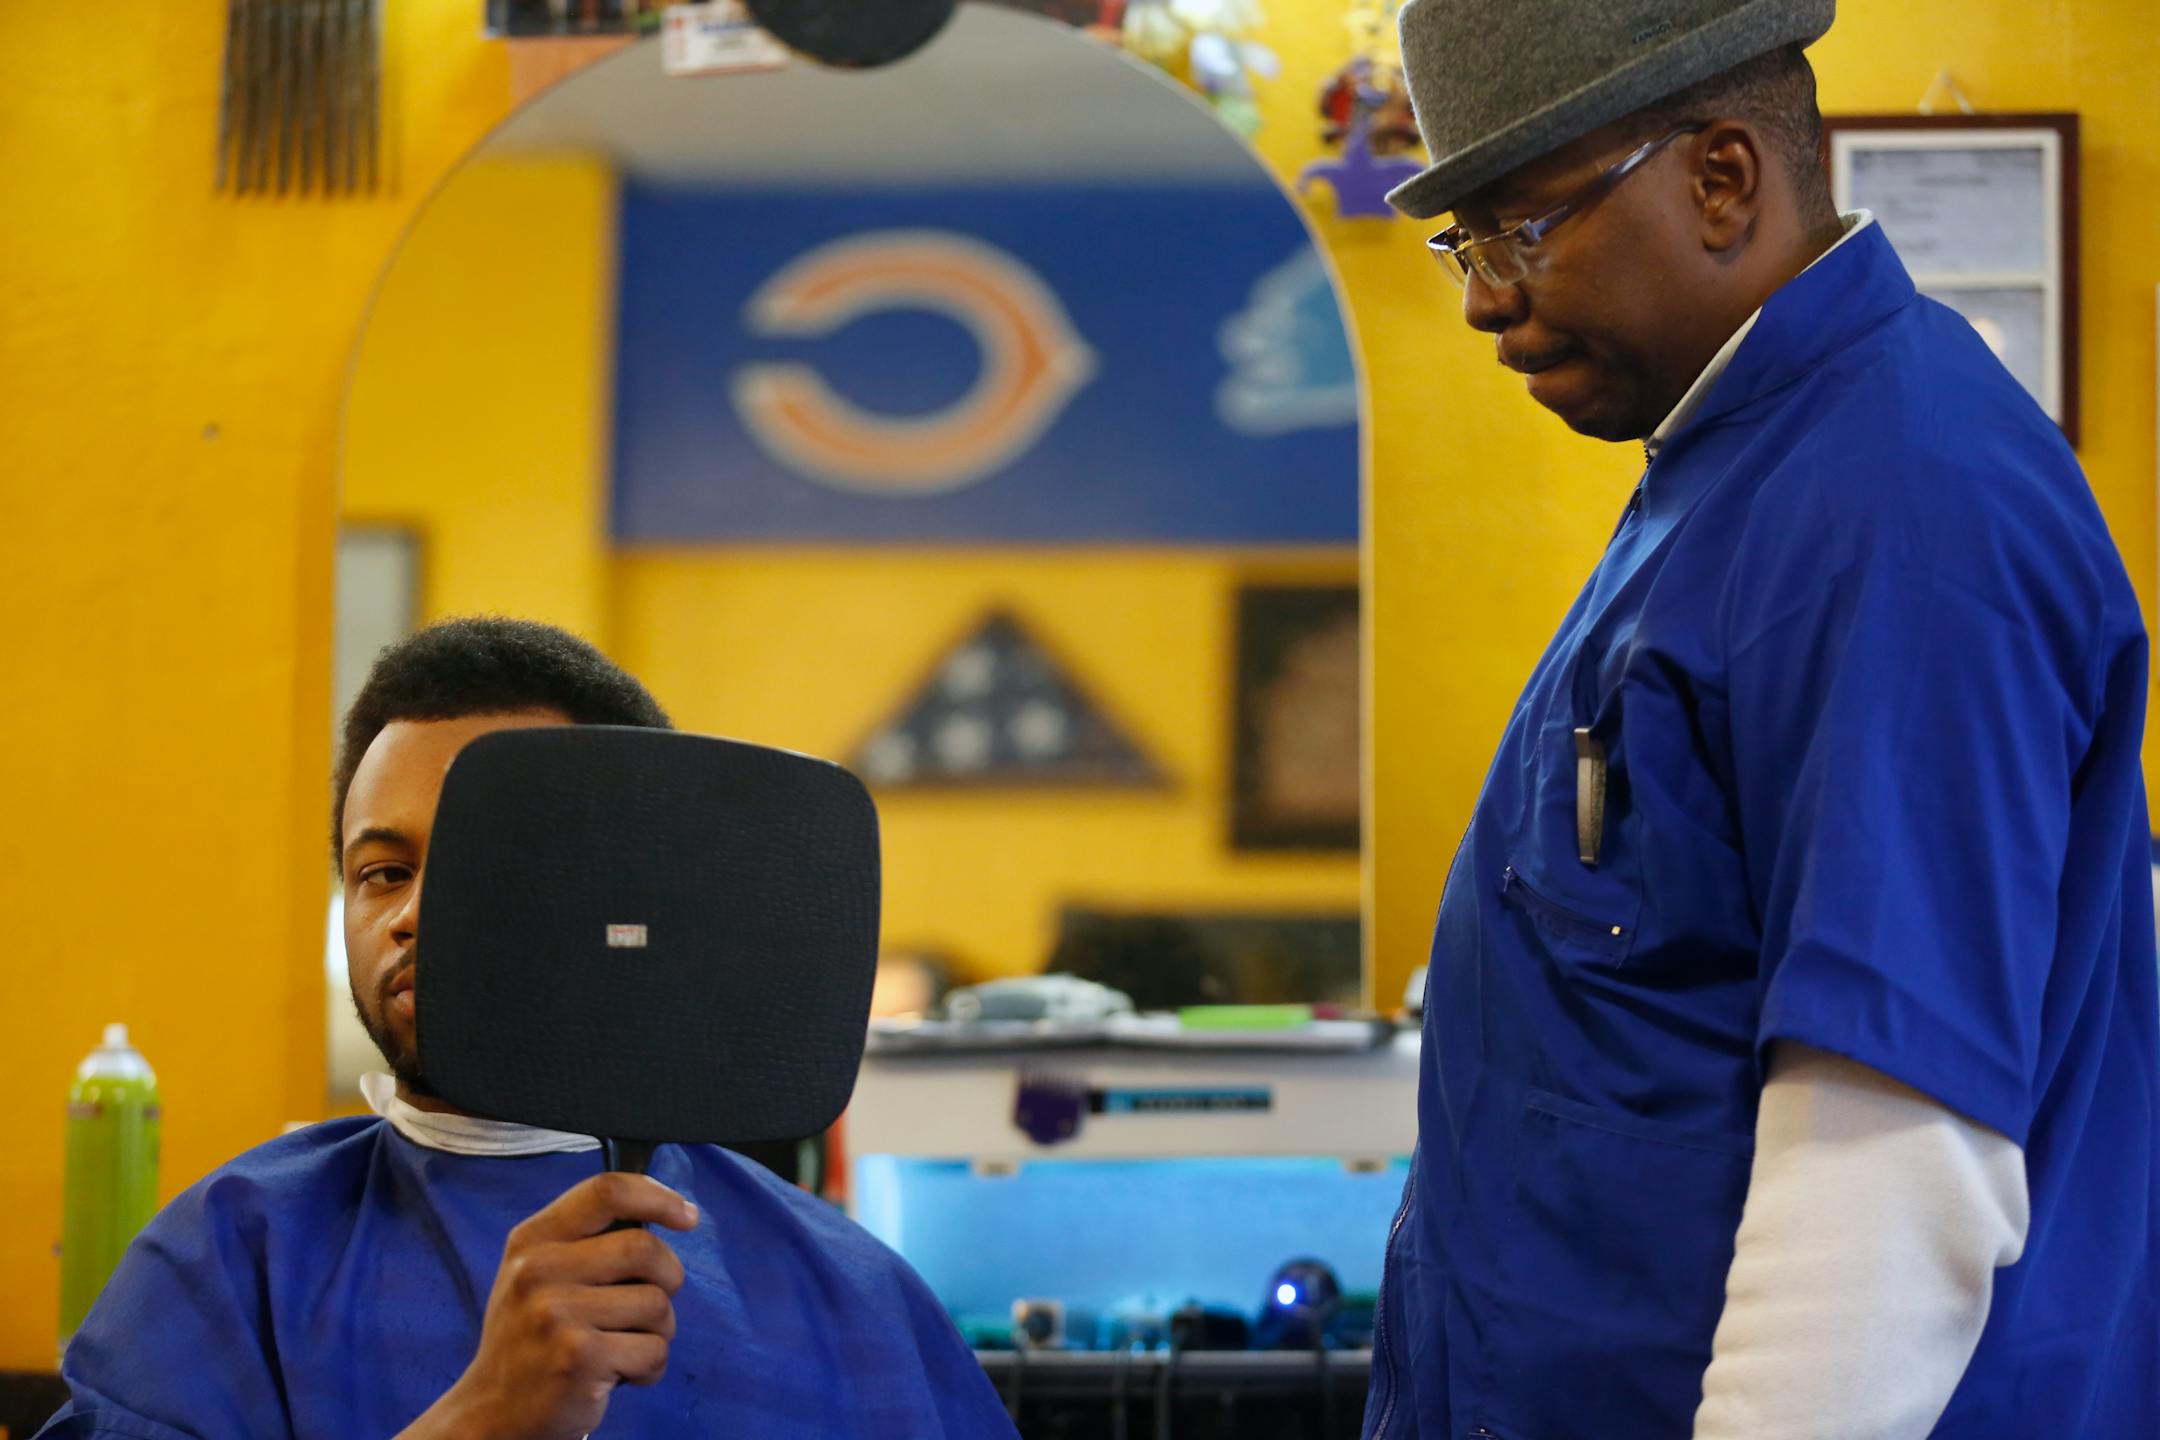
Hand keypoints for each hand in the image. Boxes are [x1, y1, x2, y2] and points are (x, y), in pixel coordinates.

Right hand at [398, 1171, 698, 1439]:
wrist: (494, 1412)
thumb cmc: (534, 1337)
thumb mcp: (538, 1273)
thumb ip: (587, 1238)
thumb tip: (664, 1211)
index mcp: (532, 1239)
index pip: (607, 1191)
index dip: (658, 1197)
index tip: (687, 1215)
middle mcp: (538, 1271)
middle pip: (645, 1248)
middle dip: (668, 1277)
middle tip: (651, 1303)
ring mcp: (556, 1314)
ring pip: (657, 1303)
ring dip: (658, 1330)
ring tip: (624, 1346)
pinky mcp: (579, 1357)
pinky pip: (654, 1350)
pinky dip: (650, 1367)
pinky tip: (620, 1374)